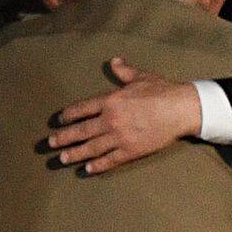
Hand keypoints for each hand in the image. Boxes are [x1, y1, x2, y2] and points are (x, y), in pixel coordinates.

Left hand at [45, 58, 200, 174]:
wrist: (181, 109)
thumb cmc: (162, 91)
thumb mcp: (141, 77)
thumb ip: (124, 71)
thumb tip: (114, 61)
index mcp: (111, 100)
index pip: (82, 108)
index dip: (68, 115)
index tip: (60, 120)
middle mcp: (111, 120)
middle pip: (81, 130)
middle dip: (64, 137)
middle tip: (50, 144)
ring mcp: (120, 137)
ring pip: (91, 148)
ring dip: (75, 154)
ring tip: (62, 159)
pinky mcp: (131, 151)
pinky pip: (110, 160)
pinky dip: (97, 166)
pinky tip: (86, 170)